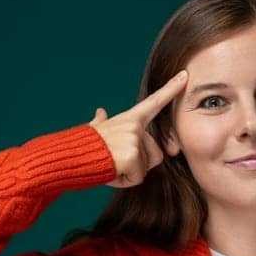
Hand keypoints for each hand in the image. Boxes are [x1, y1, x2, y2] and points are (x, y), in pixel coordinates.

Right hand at [87, 69, 188, 188]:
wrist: (70, 156)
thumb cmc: (84, 146)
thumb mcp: (96, 130)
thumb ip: (102, 122)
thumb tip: (100, 112)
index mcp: (129, 118)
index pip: (155, 101)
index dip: (171, 89)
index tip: (185, 75)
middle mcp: (135, 127)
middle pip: (156, 156)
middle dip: (139, 166)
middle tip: (116, 160)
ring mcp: (135, 140)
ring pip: (145, 169)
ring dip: (130, 173)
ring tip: (111, 164)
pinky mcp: (134, 156)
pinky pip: (137, 178)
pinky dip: (124, 181)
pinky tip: (111, 171)